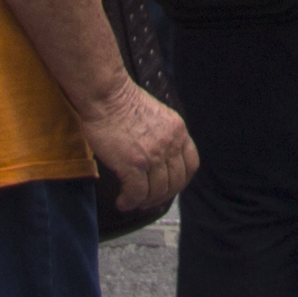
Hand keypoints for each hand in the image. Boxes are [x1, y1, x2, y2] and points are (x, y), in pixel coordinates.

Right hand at [84, 82, 198, 217]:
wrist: (106, 94)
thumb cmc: (123, 102)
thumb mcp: (158, 115)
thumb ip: (164, 135)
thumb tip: (160, 160)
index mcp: (178, 130)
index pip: (191, 165)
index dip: (180, 181)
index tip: (168, 187)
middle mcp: (170, 143)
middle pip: (175, 182)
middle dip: (161, 196)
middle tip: (147, 200)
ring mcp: (153, 155)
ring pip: (157, 191)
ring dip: (144, 202)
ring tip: (131, 201)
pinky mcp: (133, 163)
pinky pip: (137, 193)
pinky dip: (130, 202)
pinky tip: (122, 201)